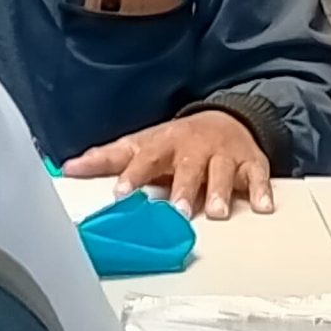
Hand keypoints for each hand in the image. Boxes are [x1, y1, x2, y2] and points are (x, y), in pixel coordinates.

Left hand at [61, 110, 273, 220]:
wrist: (226, 118)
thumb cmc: (177, 141)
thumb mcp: (143, 143)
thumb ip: (108, 159)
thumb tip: (68, 168)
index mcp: (166, 143)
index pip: (147, 157)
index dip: (134, 174)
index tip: (121, 193)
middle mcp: (196, 148)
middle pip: (190, 167)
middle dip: (184, 188)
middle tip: (177, 210)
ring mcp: (225, 155)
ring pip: (223, 172)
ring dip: (221, 191)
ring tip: (217, 212)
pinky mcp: (252, 162)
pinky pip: (259, 176)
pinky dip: (262, 191)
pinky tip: (262, 207)